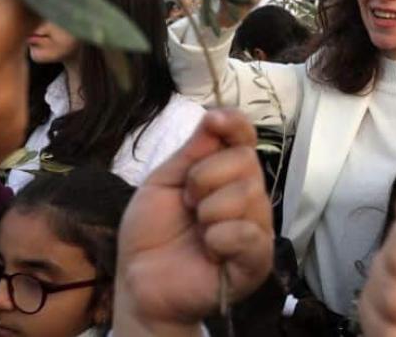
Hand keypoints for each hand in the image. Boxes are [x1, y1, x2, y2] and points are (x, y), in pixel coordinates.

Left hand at [114, 109, 272, 333]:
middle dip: (205, 177)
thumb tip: (214, 114)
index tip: (215, 121)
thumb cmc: (151, 233)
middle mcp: (247, 197)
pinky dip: (221, 236)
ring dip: (209, 210)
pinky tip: (208, 248)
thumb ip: (191, 152)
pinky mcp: (255, 261)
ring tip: (196, 229)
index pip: (245, 138)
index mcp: (226, 174)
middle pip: (246, 161)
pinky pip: (248, 234)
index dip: (235, 124)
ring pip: (248, 194)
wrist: (140, 281)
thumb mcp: (162, 182)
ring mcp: (255, 228)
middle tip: (186, 202)